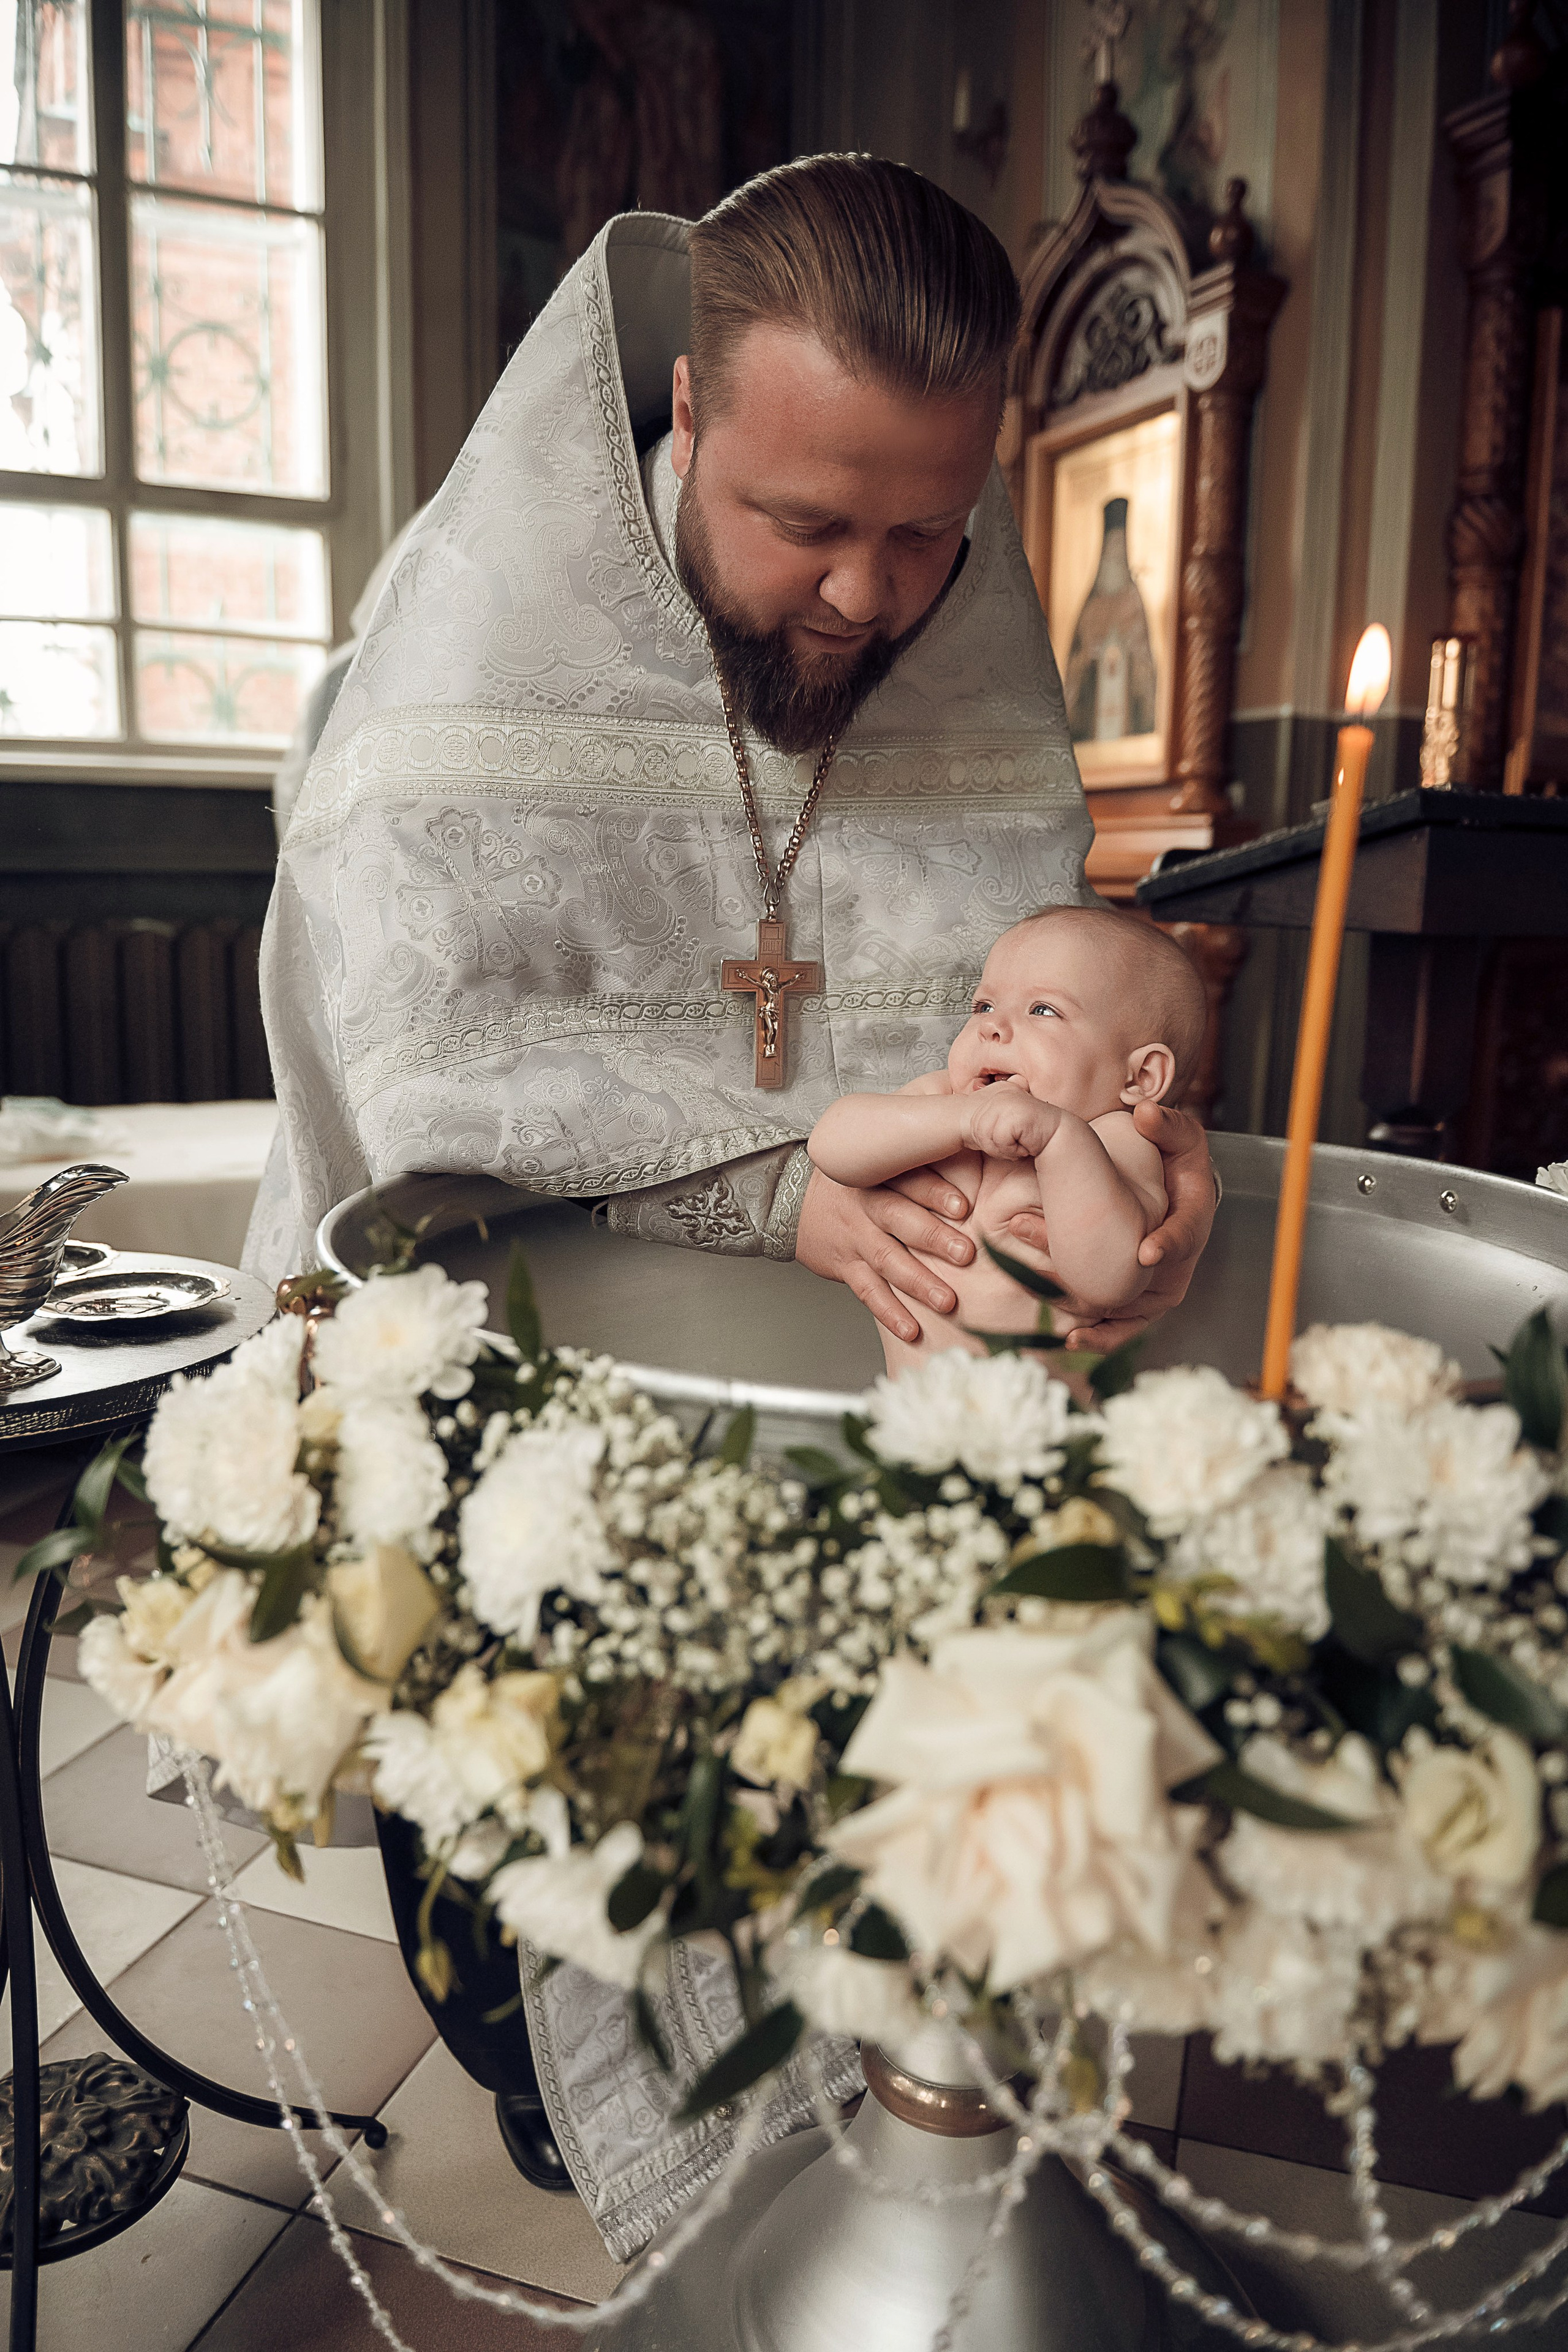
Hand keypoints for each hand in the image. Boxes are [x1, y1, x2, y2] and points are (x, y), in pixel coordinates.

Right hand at [796, 1165, 974, 1343]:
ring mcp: (855, 1238)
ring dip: (918, 1282)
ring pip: (887, 1259)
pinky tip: (910, 1330)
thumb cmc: (853, 1183)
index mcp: (880, 1177)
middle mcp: (867, 1207)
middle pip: (899, 1219)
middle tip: (965, 1254)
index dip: (935, 1193)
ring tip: (946, 1301)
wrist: (793, 1199)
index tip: (963, 1207)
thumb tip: (973, 1161)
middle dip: (934, 1238)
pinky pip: (867, 1291)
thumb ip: (918, 1166)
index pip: (909, 1180)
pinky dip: (889, 1312)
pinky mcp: (846, 1266)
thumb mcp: (877, 1163)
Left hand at [960, 1089, 1057, 1160]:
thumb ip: (984, 1122)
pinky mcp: (1016, 1111)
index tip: (1008, 1137)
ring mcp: (1006, 1099)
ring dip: (1004, 1148)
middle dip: (995, 1145)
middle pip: (976, 1131)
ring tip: (1021, 1141)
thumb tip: (959, 1125)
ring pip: (986, 1136)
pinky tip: (1026, 1142)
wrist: (1058, 1137)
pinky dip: (1013, 1149)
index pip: (971, 1125)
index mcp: (991, 1093)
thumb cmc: (1029, 1136)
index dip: (987, 1140)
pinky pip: (1000, 1140)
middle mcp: (997, 1092)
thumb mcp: (1000, 1127)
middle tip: (1016, 1141)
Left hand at [1001, 1102, 1216, 1352]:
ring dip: (1094, 1313)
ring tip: (1068, 1328)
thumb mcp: (1179, 1135)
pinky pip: (1119, 1322)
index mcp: (1192, 1219)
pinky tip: (1069, 1341)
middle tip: (1073, 1286)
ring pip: (1130, 1306)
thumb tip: (1145, 1113)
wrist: (1171, 1188)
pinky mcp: (1137, 1298)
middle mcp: (1178, 1261)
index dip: (1168, 1245)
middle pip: (1148, 1282)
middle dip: (1111, 1286)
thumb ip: (1166, 1124)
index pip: (1184, 1235)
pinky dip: (1098, 1335)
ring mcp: (1158, 1285)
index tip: (1147, 1253)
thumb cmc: (1175, 1160)